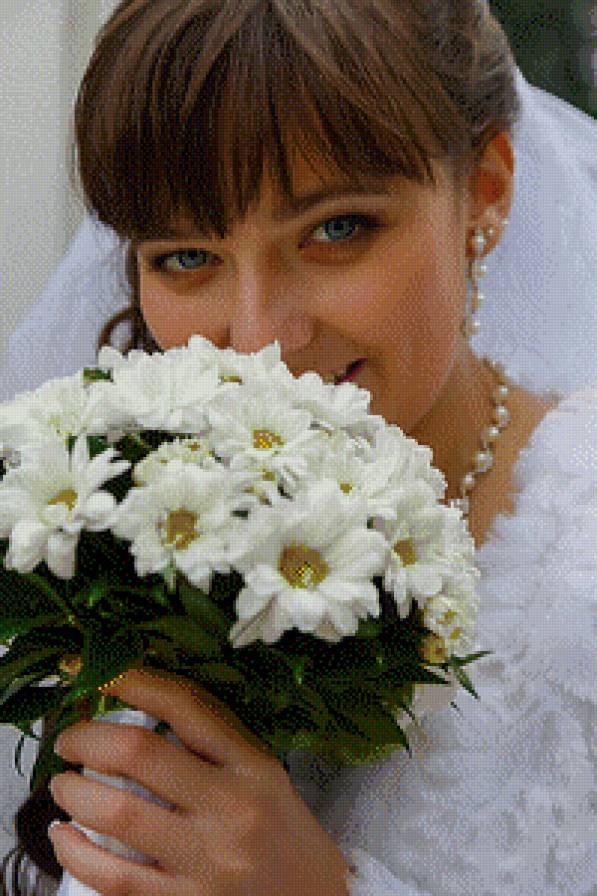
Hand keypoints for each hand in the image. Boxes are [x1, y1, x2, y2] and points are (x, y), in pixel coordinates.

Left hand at [48, 666, 352, 894]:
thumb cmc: (281, 831)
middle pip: (138, 753)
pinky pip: (112, 877)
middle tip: (69, 740)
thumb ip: (211, 743)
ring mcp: (208, 860)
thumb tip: (135, 709)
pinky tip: (65, 837)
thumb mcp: (262, 772)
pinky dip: (74, 852)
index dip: (129, 680)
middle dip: (85, 739)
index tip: (94, 672)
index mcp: (251, 763)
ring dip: (72, 792)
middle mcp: (231, 807)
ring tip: (64, 785)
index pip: (184, 705)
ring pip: (115, 813)